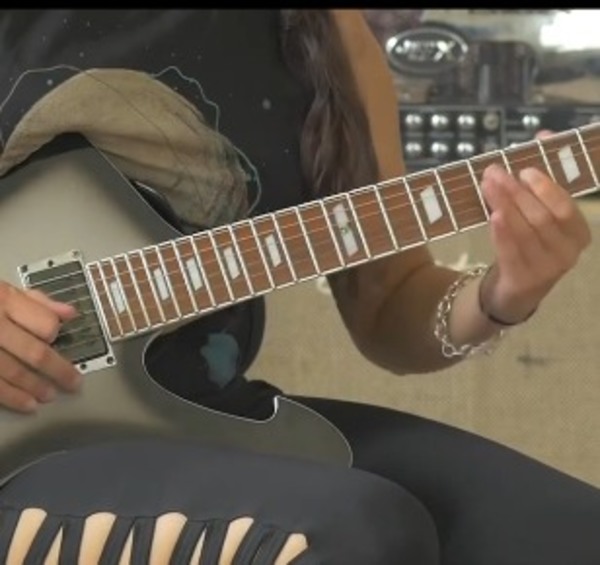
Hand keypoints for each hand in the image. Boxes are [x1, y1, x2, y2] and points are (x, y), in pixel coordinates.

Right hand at [0, 282, 81, 412]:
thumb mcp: (1, 289)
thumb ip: (35, 301)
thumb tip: (69, 313)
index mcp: (3, 300)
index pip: (44, 323)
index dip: (53, 333)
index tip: (56, 338)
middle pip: (34, 352)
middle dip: (58, 371)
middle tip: (74, 383)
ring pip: (11, 372)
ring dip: (34, 388)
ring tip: (49, 396)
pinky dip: (10, 397)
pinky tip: (25, 405)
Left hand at [479, 133, 591, 323]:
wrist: (516, 289)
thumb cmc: (529, 242)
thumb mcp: (539, 212)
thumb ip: (543, 178)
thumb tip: (544, 135)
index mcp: (578, 233)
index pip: (567, 209)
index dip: (547, 187)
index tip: (525, 169)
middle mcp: (568, 253)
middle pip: (542, 218)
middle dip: (517, 192)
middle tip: (494, 172)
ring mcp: (547, 270)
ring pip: (526, 232)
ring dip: (504, 205)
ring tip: (486, 184)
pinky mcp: (524, 280)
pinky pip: (511, 252)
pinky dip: (502, 232)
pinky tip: (492, 214)